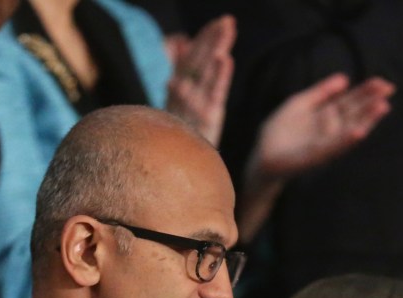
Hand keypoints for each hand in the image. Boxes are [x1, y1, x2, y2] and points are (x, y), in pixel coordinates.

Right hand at [164, 14, 234, 146]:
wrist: (175, 172)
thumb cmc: (177, 142)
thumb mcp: (177, 110)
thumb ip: (181, 79)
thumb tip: (181, 48)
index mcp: (178, 90)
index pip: (191, 59)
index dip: (203, 40)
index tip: (217, 24)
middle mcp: (184, 93)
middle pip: (200, 60)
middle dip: (212, 39)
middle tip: (227, 20)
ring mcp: (195, 104)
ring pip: (207, 70)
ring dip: (217, 48)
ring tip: (227, 30)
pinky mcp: (208, 117)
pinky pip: (215, 92)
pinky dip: (220, 75)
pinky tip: (225, 59)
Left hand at [248, 73, 393, 184]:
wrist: (262, 156)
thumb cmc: (280, 131)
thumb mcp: (300, 104)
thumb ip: (321, 92)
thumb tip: (345, 78)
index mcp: (327, 117)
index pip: (351, 102)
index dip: (366, 92)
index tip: (382, 83)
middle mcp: (330, 131)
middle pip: (355, 114)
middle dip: (371, 103)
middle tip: (388, 90)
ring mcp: (324, 144)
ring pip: (349, 130)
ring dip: (367, 120)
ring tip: (382, 107)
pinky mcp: (314, 157)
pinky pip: (332, 147)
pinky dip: (346, 140)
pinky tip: (358, 132)